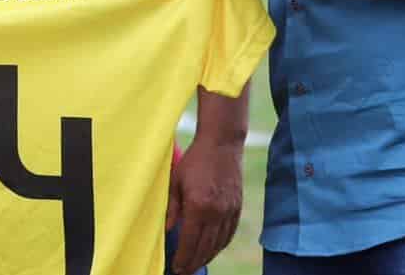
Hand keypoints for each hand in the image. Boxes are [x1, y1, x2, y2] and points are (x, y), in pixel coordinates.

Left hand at [165, 134, 242, 273]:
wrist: (222, 144)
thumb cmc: (195, 160)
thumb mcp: (176, 181)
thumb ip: (172, 208)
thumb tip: (167, 230)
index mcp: (199, 206)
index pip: (190, 241)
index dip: (183, 258)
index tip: (176, 268)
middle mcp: (217, 212)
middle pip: (205, 247)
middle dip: (194, 262)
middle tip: (184, 272)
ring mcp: (230, 210)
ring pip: (219, 243)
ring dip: (207, 257)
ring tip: (196, 264)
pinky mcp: (237, 207)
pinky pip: (230, 234)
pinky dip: (221, 245)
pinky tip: (213, 250)